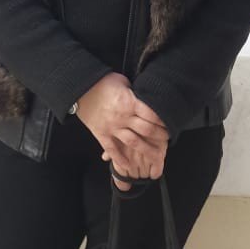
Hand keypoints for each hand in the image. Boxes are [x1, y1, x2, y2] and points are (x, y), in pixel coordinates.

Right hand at [77, 74, 168, 190]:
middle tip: (167, 139)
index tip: (169, 124)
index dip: (163, 121)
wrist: (80, 88)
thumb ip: (134, 93)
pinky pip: (112, 149)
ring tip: (156, 156)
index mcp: (130, 103)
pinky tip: (128, 166)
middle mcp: (123, 117)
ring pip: (133, 142)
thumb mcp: (123, 82)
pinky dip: (120, 159)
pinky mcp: (102, 134)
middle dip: (159, 136)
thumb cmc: (103, 82)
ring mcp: (112, 128)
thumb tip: (144, 97)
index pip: (152, 115)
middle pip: (146, 130)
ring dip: (146, 150)